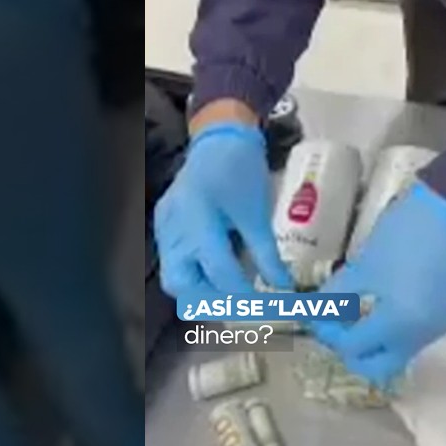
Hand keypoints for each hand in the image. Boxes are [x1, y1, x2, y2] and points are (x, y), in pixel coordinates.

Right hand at [153, 116, 294, 296]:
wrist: (220, 137)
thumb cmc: (241, 170)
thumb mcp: (257, 213)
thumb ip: (265, 253)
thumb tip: (282, 287)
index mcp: (198, 220)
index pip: (218, 272)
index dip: (242, 295)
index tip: (264, 308)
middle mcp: (173, 228)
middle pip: (180, 284)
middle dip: (209, 300)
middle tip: (240, 304)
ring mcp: (163, 226)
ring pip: (173, 276)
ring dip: (201, 289)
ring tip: (231, 289)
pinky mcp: (164, 224)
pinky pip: (173, 259)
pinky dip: (195, 272)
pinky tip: (218, 269)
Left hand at [311, 182, 445, 385]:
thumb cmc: (404, 236)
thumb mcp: (364, 267)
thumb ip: (336, 296)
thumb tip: (315, 313)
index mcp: (398, 327)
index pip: (353, 347)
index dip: (329, 332)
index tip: (316, 312)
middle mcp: (420, 338)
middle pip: (378, 365)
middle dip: (352, 351)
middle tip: (334, 324)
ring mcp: (435, 327)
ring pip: (396, 352)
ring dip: (371, 341)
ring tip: (353, 311)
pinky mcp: (443, 313)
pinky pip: (410, 336)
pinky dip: (389, 330)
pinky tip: (377, 304)